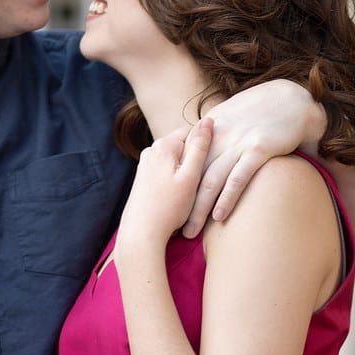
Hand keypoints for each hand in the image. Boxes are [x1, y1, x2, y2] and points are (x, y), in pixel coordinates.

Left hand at [116, 119, 213, 255]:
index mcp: (164, 145)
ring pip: (176, 162)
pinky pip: (167, 173)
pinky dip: (176, 182)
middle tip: (202, 184)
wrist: (141, 234)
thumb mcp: (191, 176)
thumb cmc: (168, 207)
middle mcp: (151, 150)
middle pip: (184, 147)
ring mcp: (145, 164)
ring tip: (189, 195)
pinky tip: (177, 199)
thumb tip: (208, 120)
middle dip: (196, 162)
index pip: (193, 132)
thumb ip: (200, 147)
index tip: (213, 165)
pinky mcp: (143, 178)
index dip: (207, 147)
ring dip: (186, 174)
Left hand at [182, 81, 325, 236]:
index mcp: (210, 129)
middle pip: (193, 174)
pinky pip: (238, 177)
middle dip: (183, 203)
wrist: (292, 99)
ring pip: (212, 179)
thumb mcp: (231, 119)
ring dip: (200, 208)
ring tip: (191, 231)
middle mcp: (219, 136)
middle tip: (175, 229)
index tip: (168, 207)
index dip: (175, 185)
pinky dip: (227, 197)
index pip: (185, 161)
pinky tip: (220, 216)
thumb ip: (216, 138)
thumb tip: (206, 159)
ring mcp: (238, 142)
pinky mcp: (258, 148)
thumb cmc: (263, 112)